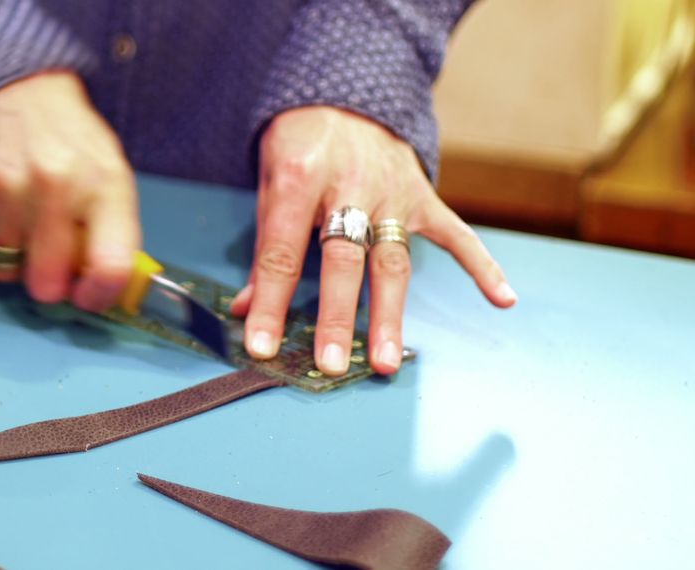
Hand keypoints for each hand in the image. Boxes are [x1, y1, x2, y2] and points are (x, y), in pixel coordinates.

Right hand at [0, 71, 139, 311]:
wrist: (16, 83)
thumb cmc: (71, 141)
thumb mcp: (110, 174)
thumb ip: (110, 232)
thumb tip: (96, 289)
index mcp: (105, 185)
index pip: (109, 268)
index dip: (97, 296)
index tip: (86, 294)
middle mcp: (56, 185)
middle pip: (46, 282)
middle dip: (48, 281)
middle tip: (48, 260)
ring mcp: (6, 184)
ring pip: (3, 268)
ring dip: (11, 255)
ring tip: (21, 219)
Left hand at [230, 106, 516, 374]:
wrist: (344, 93)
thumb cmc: (300, 144)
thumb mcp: (269, 183)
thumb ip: (266, 247)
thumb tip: (247, 308)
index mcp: (302, 179)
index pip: (283, 252)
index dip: (272, 303)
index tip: (262, 346)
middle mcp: (351, 186)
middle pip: (344, 261)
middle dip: (337, 316)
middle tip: (331, 364)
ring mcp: (393, 193)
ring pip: (392, 260)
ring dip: (388, 314)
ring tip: (385, 361)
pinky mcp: (423, 196)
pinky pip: (456, 234)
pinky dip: (483, 266)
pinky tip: (503, 299)